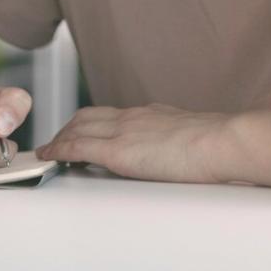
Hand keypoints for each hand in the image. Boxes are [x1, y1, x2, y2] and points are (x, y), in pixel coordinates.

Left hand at [34, 103, 232, 183]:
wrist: (222, 141)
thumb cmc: (218, 144)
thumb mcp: (192, 136)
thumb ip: (178, 141)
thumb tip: (181, 153)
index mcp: (151, 114)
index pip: (112, 114)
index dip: (91, 122)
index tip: (82, 130)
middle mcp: (132, 117)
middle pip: (88, 116)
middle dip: (69, 127)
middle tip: (57, 140)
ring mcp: (122, 131)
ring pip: (77, 127)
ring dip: (59, 138)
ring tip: (49, 150)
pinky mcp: (117, 151)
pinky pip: (77, 146)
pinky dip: (58, 149)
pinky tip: (49, 156)